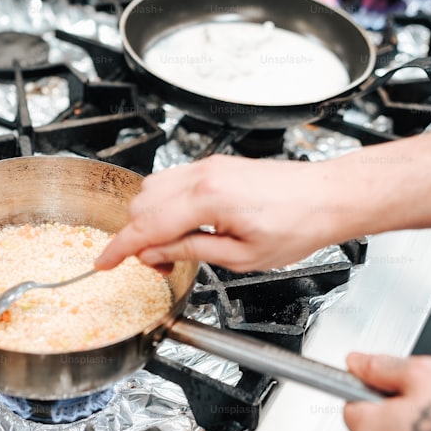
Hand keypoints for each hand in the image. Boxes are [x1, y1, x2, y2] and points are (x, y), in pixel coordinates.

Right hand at [95, 155, 350, 272]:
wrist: (327, 197)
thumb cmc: (297, 225)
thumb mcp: (241, 257)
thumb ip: (189, 251)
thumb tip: (153, 255)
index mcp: (206, 199)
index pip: (145, 227)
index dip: (118, 249)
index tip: (103, 263)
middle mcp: (202, 175)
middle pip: (141, 204)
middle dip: (137, 237)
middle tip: (156, 265)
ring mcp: (207, 166)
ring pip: (152, 188)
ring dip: (150, 219)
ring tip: (173, 247)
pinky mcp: (215, 165)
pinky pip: (171, 180)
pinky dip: (165, 204)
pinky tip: (184, 225)